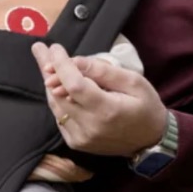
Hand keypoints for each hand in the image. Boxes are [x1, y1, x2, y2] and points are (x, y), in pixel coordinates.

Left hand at [31, 42, 168, 156]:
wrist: (150, 141)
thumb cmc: (145, 107)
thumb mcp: (133, 82)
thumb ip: (102, 71)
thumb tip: (74, 61)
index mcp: (107, 111)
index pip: (74, 85)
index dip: (61, 65)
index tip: (55, 48)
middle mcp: (89, 127)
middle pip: (58, 94)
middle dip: (50, 70)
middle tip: (42, 51)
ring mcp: (80, 138)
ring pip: (55, 104)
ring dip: (51, 83)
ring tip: (47, 63)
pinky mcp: (76, 142)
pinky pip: (59, 116)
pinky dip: (58, 99)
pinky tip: (60, 85)